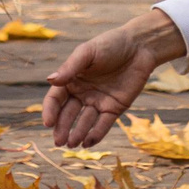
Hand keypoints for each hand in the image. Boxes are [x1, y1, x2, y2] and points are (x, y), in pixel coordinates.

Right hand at [42, 9, 185, 147]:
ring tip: (72, 144)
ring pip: (84, 122)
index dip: (50, 111)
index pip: (56, 99)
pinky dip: (95, 134)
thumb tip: (50, 80)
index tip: (48, 123)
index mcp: (72, 79)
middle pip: (68, 114)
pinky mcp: (114, 108)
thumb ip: (70, 67)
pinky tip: (88, 143)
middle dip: (62, 128)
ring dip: (77, 134)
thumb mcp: (88, 53)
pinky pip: (103, 124)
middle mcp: (82, 93)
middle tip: (58, 141)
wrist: (139, 46)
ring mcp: (98, 102)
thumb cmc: (110, 44)